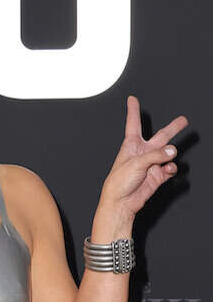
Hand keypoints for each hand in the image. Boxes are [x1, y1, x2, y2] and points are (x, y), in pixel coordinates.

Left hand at [99, 96, 188, 219]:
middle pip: (160, 137)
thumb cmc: (119, 181)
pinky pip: (170, 168)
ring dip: (171, 154)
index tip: (132, 99)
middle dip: (173, 128)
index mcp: (131, 146)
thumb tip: (172, 151)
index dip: (133, 111)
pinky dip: (172, 168)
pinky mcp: (158, 175)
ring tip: (170, 155)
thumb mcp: (135, 163)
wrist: (121, 202)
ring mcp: (152, 164)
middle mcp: (142, 153)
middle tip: (183, 120)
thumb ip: (155, 155)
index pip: (133, 124)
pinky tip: (169, 169)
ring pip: (168, 153)